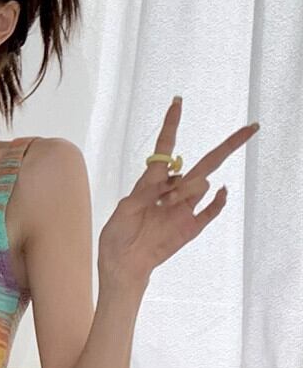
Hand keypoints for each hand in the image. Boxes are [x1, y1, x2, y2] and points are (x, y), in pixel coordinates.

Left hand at [97, 96, 259, 289]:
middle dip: (228, 145)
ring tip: (163, 208)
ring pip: (200, 185)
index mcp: (151, 183)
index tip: (177, 102)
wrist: (123, 266)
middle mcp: (172, 192)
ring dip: (185, 190)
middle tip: (250, 127)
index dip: (172, 125)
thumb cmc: (117, 237)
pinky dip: (218, 200)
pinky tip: (220, 190)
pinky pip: (211, 210)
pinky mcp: (191, 227)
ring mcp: (184, 208)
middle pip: (204, 162)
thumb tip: (173, 180)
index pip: (166, 149)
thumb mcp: (124, 209)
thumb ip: (146, 191)